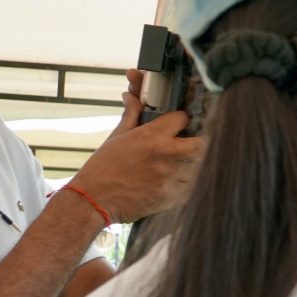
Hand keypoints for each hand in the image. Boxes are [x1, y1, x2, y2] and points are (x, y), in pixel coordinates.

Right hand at [68, 69, 203, 223]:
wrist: (94, 200)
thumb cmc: (103, 168)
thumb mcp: (116, 137)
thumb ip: (131, 115)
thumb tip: (132, 96)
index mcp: (151, 136)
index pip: (182, 118)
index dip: (181, 120)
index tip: (178, 124)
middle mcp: (165, 155)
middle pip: (202, 143)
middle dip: (198, 142)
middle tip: (188, 145)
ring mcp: (171, 177)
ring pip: (198, 166)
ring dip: (191, 164)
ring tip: (176, 165)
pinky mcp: (172, 196)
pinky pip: (190, 186)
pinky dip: (184, 183)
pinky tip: (171, 181)